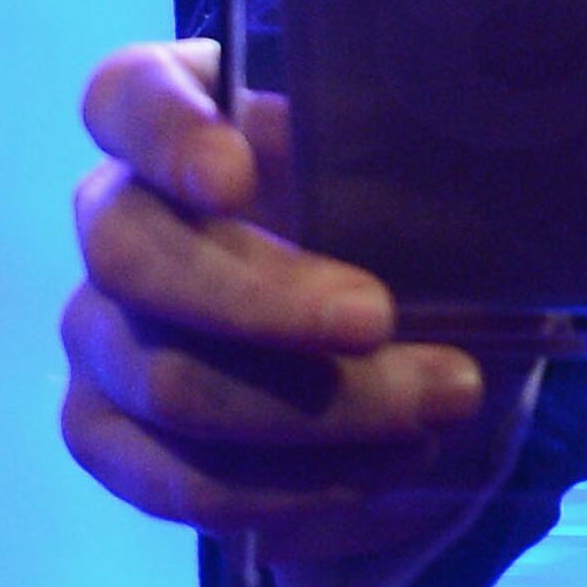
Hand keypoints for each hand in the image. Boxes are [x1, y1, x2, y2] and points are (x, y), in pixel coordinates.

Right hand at [63, 40, 543, 586]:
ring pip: (162, 381)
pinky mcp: (113, 435)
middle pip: (132, 254)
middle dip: (264, 301)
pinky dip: (284, 488)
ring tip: (433, 407)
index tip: (235, 177)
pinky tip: (377, 473)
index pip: (127, 99)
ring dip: (307, 411)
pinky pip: (169, 479)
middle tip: (378, 319)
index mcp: (185, 120)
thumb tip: (484, 163)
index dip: (165, 135)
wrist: (416, 344)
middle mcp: (120, 218)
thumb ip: (414, 156)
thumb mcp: (430, 174)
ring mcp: (103, 331)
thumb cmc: (417, 224)